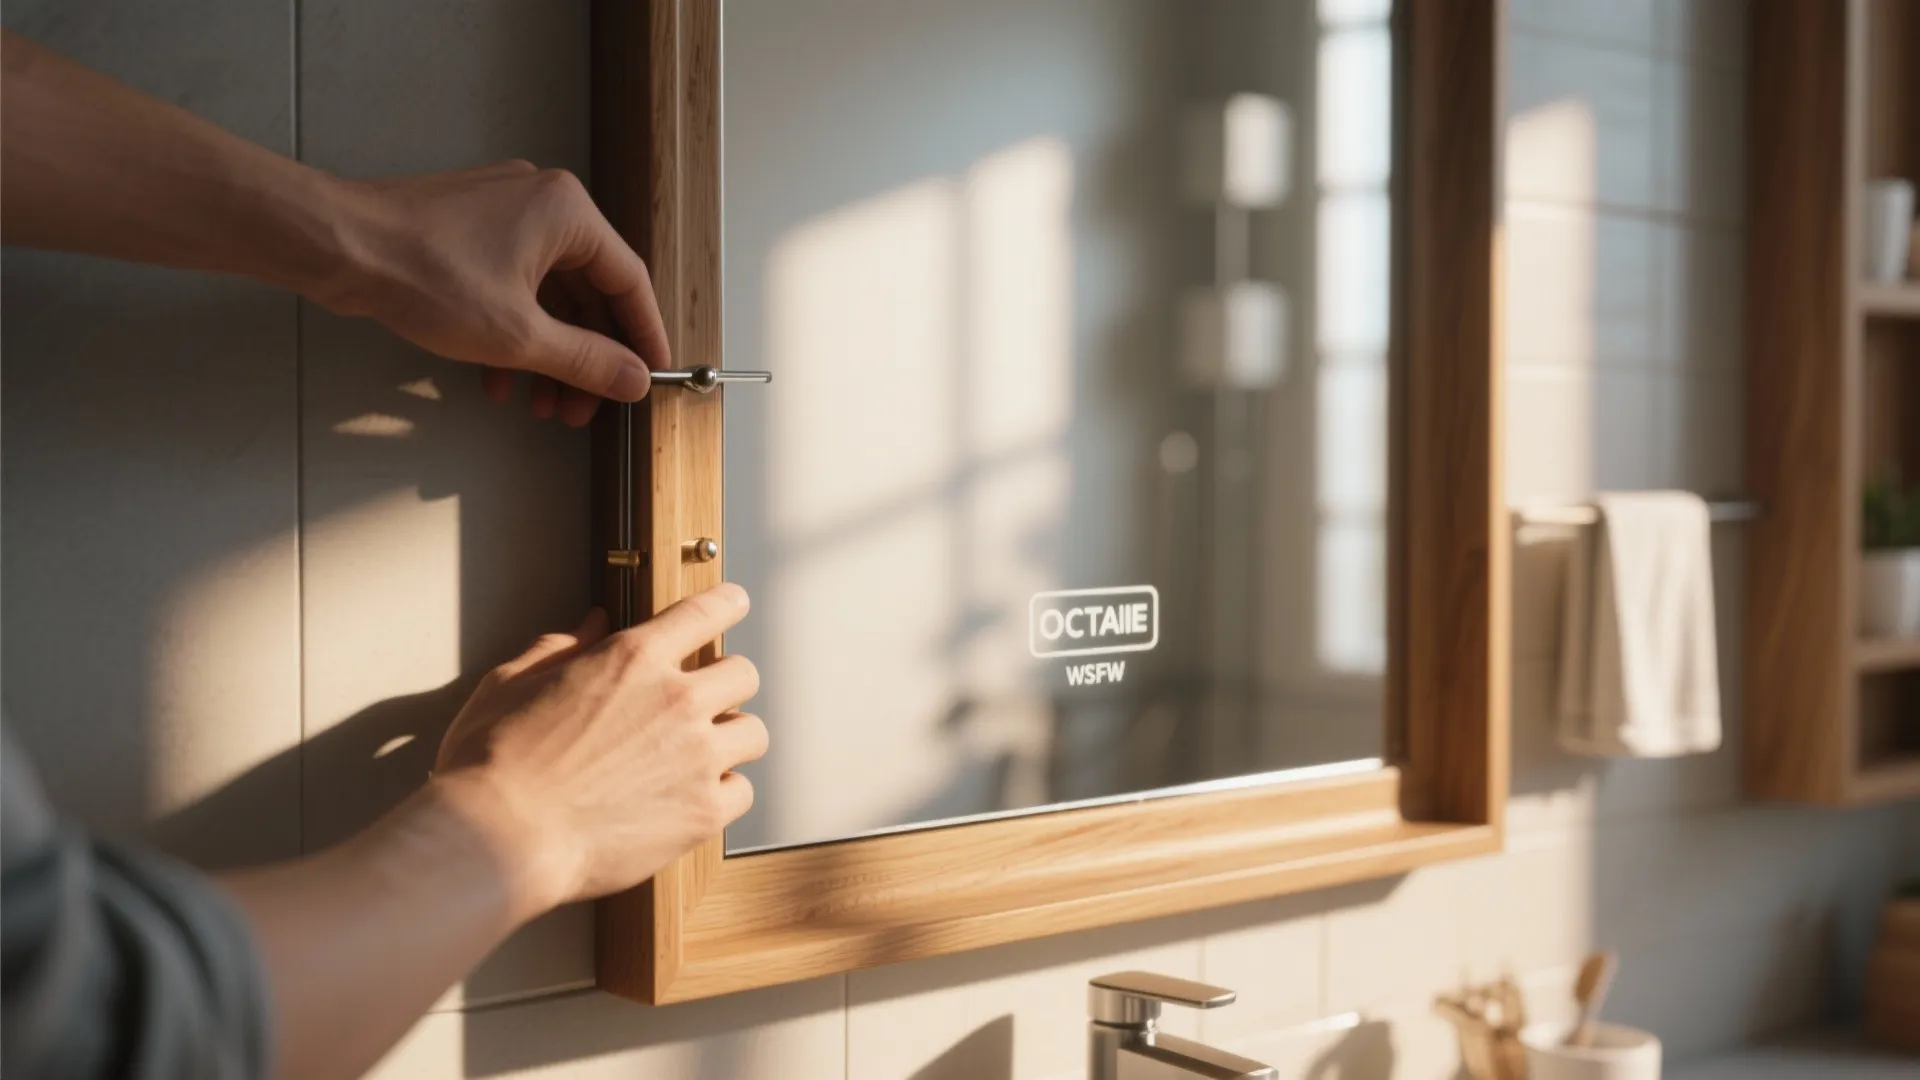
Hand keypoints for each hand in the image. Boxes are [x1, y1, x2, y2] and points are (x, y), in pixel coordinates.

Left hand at [324, 160, 669, 426]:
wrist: (336, 246)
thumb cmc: (421, 272)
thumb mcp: (518, 335)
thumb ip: (585, 360)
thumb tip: (632, 380)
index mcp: (568, 213)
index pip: (628, 282)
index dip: (643, 336)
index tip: (649, 376)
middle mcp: (542, 203)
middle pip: (587, 293)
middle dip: (586, 358)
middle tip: (583, 408)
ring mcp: (503, 213)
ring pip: (547, 296)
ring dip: (549, 354)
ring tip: (541, 406)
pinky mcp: (469, 231)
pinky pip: (512, 287)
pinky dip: (514, 332)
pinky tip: (500, 378)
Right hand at [430, 585, 764, 917]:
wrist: (501, 839)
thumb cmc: (495, 765)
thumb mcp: (511, 684)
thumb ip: (559, 648)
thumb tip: (590, 625)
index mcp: (633, 659)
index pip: (704, 613)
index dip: (725, 603)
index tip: (734, 602)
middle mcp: (676, 701)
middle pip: (743, 674)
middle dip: (726, 682)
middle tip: (706, 699)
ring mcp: (697, 758)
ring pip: (753, 733)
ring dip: (731, 738)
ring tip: (703, 753)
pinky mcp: (702, 813)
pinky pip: (743, 792)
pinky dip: (724, 793)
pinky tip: (695, 798)